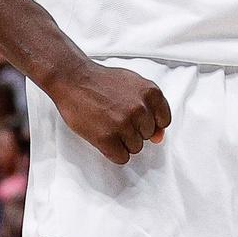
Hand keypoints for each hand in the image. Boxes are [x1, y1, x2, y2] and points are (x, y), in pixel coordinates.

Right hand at [50, 63, 171, 164]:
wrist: (73, 78)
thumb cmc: (102, 82)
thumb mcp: (133, 85)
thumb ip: (151, 108)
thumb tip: (159, 137)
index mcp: (151, 93)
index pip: (163, 121)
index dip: (148, 121)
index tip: (136, 117)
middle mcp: (140, 109)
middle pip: (148, 136)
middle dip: (133, 130)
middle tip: (116, 116)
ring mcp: (123, 124)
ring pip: (135, 148)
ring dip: (122, 141)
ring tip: (108, 124)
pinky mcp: (107, 138)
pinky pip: (121, 157)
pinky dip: (113, 151)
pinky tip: (103, 136)